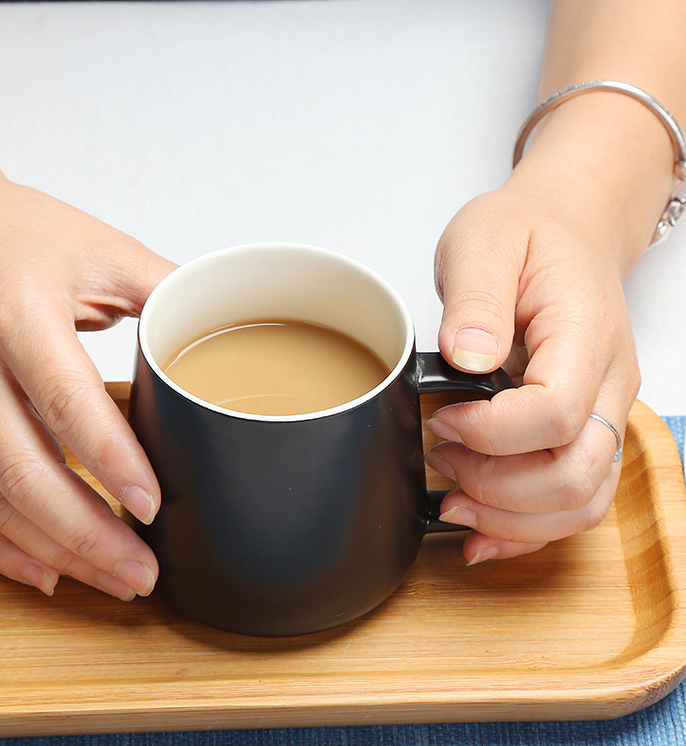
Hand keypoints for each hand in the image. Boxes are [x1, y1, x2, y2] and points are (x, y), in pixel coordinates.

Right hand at [0, 162, 175, 598]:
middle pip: (27, 476)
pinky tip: (44, 571)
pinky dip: (1, 547)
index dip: (112, 462)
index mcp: (16, 318)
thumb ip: (164, 287)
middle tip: (144, 571)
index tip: (153, 505)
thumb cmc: (10, 232)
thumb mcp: (99, 248)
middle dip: (90, 536)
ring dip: (56, 553)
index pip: (66, 405)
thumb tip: (223, 322)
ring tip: (113, 580)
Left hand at [426, 184, 639, 564]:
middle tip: (439, 461)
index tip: (439, 420)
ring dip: (513, 519)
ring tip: (454, 504)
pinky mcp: (586, 431)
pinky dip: (529, 526)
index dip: (489, 434)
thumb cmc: (526, 236)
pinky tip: (485, 529)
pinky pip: (576, 500)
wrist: (566, 234)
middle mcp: (606, 383)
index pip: (553, 413)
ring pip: (582, 501)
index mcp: (584, 334)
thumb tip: (466, 359)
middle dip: (497, 486)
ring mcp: (602, 412)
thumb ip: (476, 300)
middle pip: (574, 473)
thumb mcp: (485, 241)